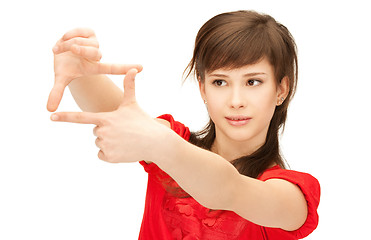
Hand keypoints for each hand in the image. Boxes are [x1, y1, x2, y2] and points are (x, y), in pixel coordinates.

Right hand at [47, 28, 142, 111]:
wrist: (59, 51)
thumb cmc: (65, 67)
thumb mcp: (61, 78)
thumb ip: (56, 93)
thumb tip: (48, 110)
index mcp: (95, 67)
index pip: (112, 68)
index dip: (125, 68)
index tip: (141, 68)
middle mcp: (97, 55)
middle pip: (94, 52)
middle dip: (81, 50)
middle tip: (71, 50)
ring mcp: (95, 43)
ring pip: (84, 41)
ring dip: (68, 44)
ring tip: (62, 48)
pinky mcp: (90, 32)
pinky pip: (77, 32)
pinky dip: (68, 35)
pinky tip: (65, 39)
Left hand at [50, 69, 165, 162]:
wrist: (155, 142)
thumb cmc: (143, 121)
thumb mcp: (132, 104)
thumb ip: (129, 86)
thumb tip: (132, 69)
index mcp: (105, 118)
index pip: (81, 117)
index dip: (65, 117)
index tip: (51, 116)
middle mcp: (102, 132)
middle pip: (95, 131)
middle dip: (106, 131)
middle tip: (122, 130)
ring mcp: (105, 145)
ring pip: (99, 143)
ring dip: (109, 142)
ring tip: (124, 140)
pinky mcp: (110, 157)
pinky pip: (102, 155)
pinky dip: (110, 153)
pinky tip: (123, 149)